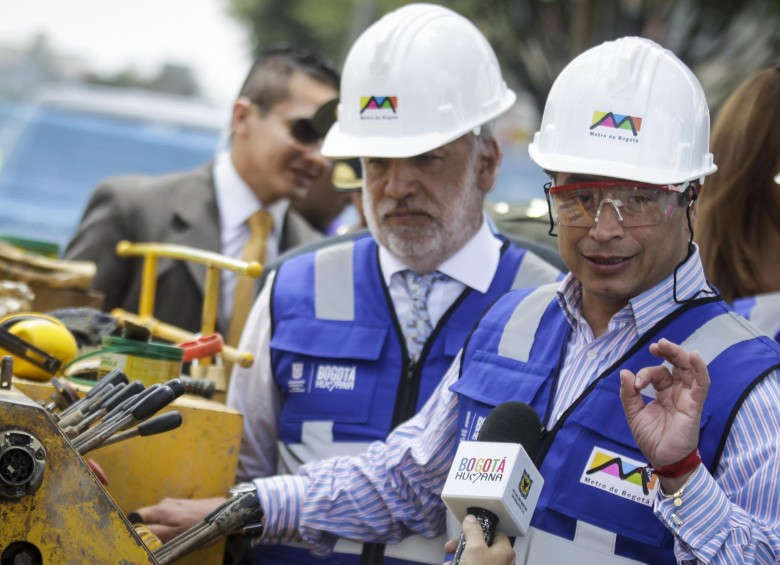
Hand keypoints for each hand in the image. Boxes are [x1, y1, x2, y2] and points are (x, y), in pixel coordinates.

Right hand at [134, 497, 225, 542]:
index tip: (137, 543)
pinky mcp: (183, 506)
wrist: (226, 512)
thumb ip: (156, 534)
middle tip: (153, 544)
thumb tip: (137, 536)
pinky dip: (168, 526)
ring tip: (167, 541)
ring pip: (157, 518)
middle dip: (146, 532)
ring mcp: (174, 504)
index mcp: (160, 510)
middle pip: (145, 519)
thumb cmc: (201, 525)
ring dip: (158, 530)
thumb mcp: (177, 535)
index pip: (136, 519)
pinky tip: (177, 533)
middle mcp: (164, 504)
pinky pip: (168, 517)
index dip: (134, 532)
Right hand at [443, 514, 514, 564]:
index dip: (481, 529)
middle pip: (481, 545)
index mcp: (505, 551)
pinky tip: (451, 564)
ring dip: (459, 556)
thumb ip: (473, 530)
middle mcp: (501, 561)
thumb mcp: (474, 548)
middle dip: (464, 545)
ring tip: (450, 560)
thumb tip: (471, 519)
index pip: (496, 533)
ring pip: (474, 558)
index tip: (468, 528)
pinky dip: (461, 563)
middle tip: (452, 546)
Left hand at [619, 338, 708, 472]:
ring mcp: (687, 397)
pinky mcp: (695, 405)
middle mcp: (677, 392)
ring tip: (667, 346)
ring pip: (690, 370)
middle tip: (657, 345)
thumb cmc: (651, 438)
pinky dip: (700, 369)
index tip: (636, 385)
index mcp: (663, 393)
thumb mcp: (634, 414)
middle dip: (668, 352)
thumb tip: (624, 372)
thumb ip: (629, 394)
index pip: (658, 373)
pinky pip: (702, 384)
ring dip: (681, 355)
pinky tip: (694, 357)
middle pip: (677, 365)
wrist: (662, 459)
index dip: (646, 374)